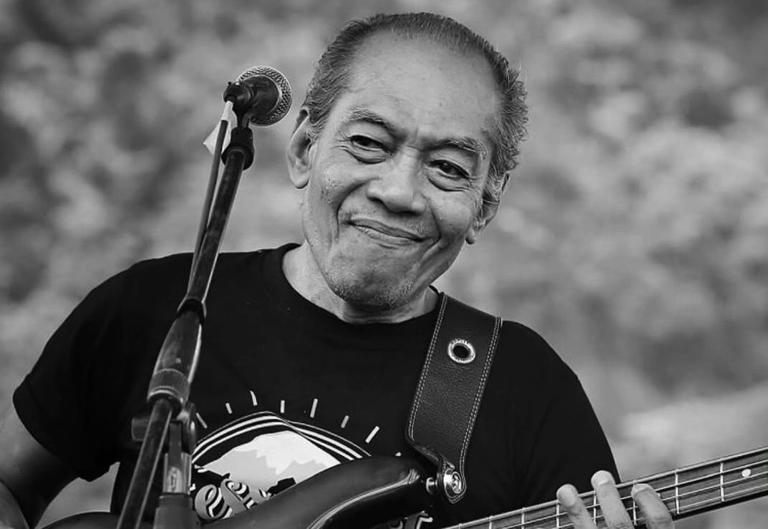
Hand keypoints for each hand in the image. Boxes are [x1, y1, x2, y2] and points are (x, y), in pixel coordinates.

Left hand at [556, 470, 672, 528]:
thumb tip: (627, 497)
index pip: (660, 522)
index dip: (649, 501)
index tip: (637, 486)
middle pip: (620, 524)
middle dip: (608, 497)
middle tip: (599, 477)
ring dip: (576, 511)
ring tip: (565, 490)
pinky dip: (569, 526)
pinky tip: (551, 518)